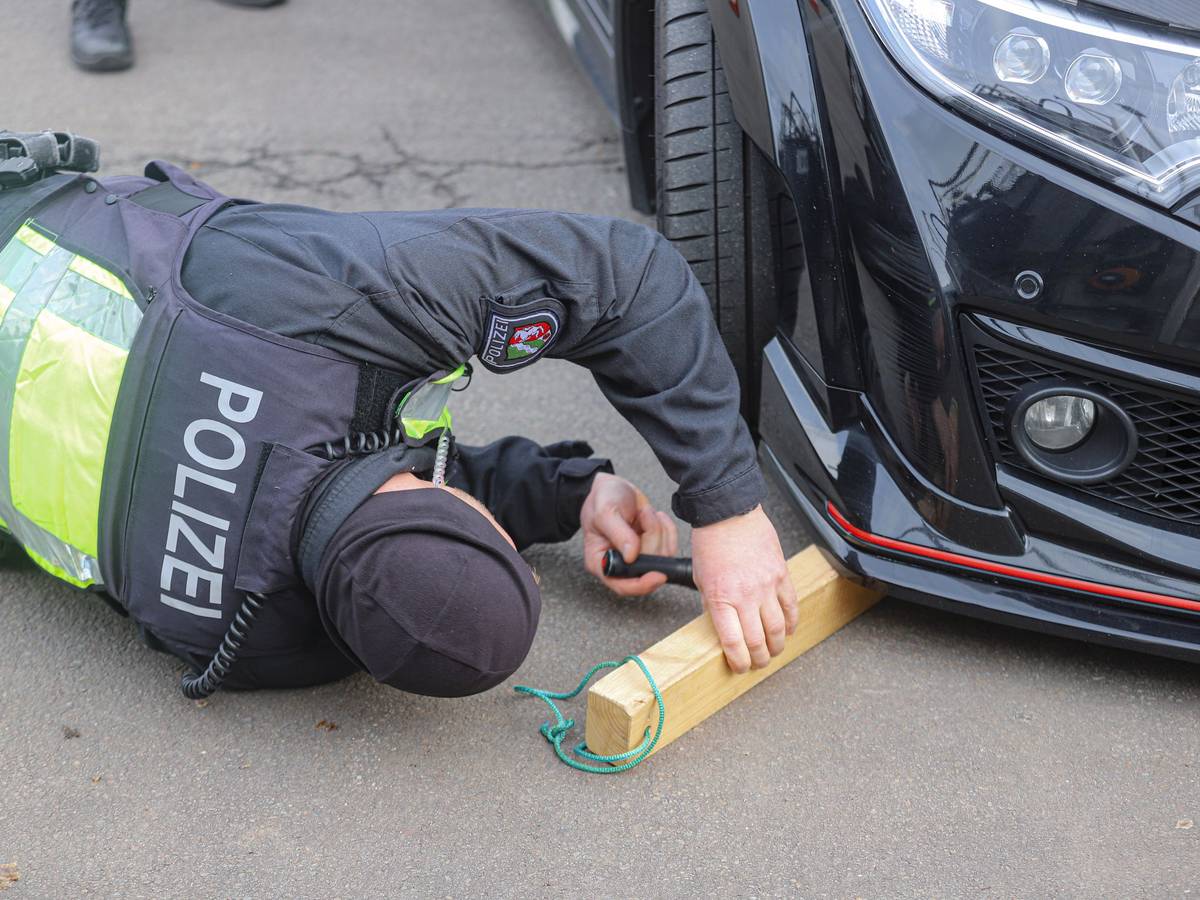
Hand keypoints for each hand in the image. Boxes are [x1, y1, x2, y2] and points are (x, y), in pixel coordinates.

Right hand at [581, 473, 678, 595]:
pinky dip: (667, 529)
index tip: (658, 574)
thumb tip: (632, 555)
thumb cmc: (603, 498)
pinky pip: (670, 546)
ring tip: (644, 512)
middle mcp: (620, 564)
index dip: (642, 584)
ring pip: (662, 557)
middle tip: (643, 515)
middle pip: (647, 569)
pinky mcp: (653, 549)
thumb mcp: (605, 511)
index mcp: (600, 562)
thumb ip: (618, 533)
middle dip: (651, 539)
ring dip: (658, 530)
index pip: (622, 585)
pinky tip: (654, 516)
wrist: (614, 486)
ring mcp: (639, 558)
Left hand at [692, 505, 797, 672]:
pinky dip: (791, 623)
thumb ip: (713, 606)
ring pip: (778, 629)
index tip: (739, 668)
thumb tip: (721, 627)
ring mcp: (766, 586)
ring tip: (773, 651)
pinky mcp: (781, 575)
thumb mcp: (701, 579)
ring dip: (777, 646)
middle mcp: (745, 596)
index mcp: (720, 599)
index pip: (733, 644)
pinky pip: (791, 607)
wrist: (728, 512)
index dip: (738, 663)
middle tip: (758, 663)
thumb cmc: (711, 541)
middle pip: (758, 642)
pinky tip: (787, 630)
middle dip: (759, 659)